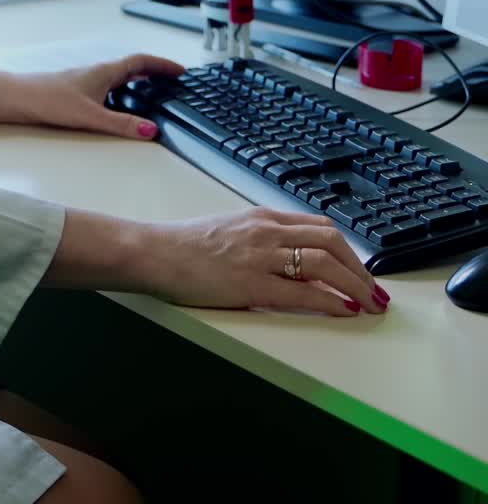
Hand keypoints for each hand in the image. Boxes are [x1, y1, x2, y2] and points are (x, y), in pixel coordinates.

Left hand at [0, 52, 182, 139]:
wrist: (19, 97)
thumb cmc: (50, 99)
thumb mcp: (91, 115)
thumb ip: (122, 124)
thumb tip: (152, 130)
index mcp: (105, 72)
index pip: (141, 61)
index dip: (163, 64)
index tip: (181, 70)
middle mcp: (98, 72)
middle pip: (133, 67)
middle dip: (155, 71)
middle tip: (173, 79)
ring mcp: (87, 81)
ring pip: (120, 76)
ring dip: (139, 80)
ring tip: (154, 90)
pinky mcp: (78, 91)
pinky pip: (109, 86)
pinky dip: (123, 91)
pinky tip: (120, 105)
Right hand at [141, 207, 387, 316]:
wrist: (153, 252)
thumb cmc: (183, 244)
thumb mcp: (229, 228)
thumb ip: (260, 237)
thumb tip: (289, 256)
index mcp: (261, 217)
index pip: (320, 226)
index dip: (348, 250)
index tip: (361, 269)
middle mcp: (265, 231)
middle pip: (331, 240)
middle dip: (360, 268)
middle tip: (373, 290)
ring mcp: (259, 256)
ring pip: (324, 262)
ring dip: (355, 284)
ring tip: (369, 303)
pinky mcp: (251, 284)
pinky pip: (303, 292)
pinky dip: (332, 301)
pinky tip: (345, 310)